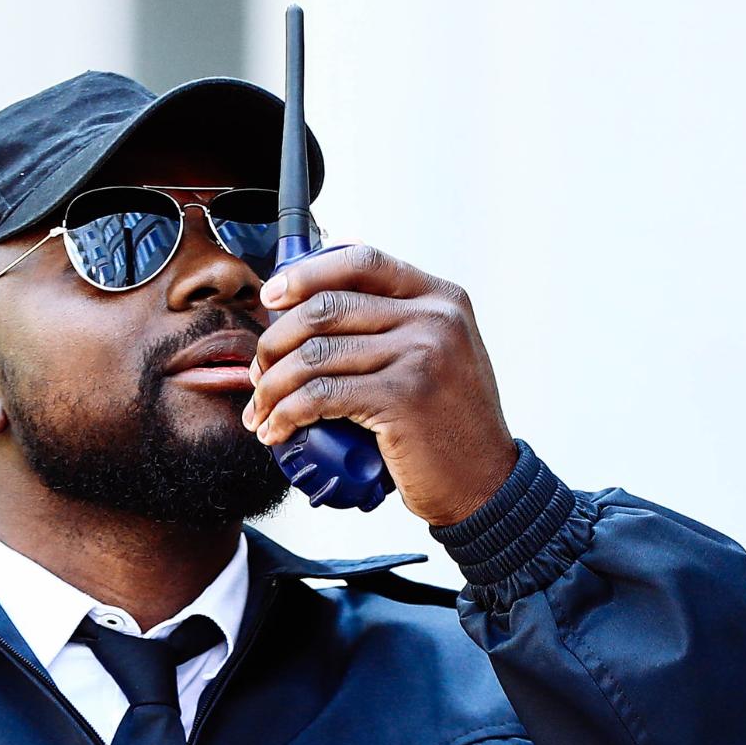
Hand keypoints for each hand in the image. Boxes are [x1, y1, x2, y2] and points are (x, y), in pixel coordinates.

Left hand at [242, 243, 518, 526]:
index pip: (361, 261)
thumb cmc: (451, 427)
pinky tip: (276, 431)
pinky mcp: (402, 398)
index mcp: (441, 298)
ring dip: (272, 386)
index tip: (271, 297)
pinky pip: (320, 396)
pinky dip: (286, 414)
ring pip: (315, 355)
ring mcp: (420, 355)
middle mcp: (434, 318)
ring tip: (260, 411)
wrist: (486, 484)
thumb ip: (401, 324)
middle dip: (276, 341)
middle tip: (259, 373)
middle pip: (326, 307)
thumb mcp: (442, 356)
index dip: (305, 274)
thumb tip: (327, 303)